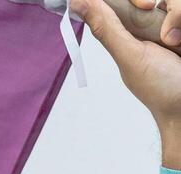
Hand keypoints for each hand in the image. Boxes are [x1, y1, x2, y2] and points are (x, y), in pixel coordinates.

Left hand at [76, 0, 180, 159]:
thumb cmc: (160, 89)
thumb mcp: (130, 57)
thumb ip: (107, 29)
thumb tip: (78, 3)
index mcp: (134, 30)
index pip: (128, 1)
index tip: (141, 6)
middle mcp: (159, 22)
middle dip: (158, 4)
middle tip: (155, 18)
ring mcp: (177, 26)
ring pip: (175, 1)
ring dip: (176, 16)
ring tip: (174, 43)